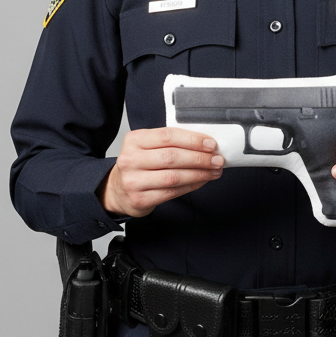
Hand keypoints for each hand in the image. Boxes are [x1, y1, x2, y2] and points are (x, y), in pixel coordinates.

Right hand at [100, 127, 223, 218]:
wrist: (118, 190)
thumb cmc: (139, 165)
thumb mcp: (147, 147)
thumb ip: (170, 143)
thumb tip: (205, 144)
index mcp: (134, 140)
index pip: (168, 136)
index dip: (192, 140)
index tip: (211, 144)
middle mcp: (131, 159)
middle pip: (172, 157)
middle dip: (200, 158)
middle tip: (217, 159)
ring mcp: (134, 181)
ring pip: (174, 176)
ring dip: (199, 174)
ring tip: (214, 171)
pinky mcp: (140, 199)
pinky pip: (172, 192)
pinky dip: (191, 186)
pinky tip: (201, 181)